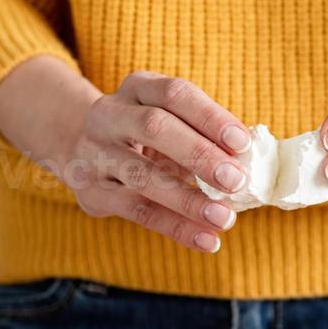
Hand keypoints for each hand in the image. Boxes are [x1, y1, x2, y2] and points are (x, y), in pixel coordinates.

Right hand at [0, 60, 250, 252]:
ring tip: (225, 218)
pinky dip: (175, 227)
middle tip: (235, 180)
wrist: (79, 147)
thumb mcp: (169, 120)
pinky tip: (206, 239)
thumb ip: (203, 136)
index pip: (174, 94)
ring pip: (142, 176)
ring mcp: (94, 153)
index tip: (242, 143)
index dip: (210, 117)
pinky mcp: (91, 191)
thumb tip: (248, 163)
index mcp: (137, 88)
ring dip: (188, 200)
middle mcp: (109, 115)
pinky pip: (136, 212)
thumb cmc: (146, 135)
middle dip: (198, 155)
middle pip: (154, 129)